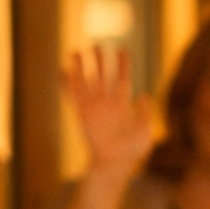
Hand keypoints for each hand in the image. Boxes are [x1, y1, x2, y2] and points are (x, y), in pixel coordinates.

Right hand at [63, 47, 154, 181]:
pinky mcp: (82, 113)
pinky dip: (68, 82)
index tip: (122, 49)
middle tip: (98, 44)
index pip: (122, 78)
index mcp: (122, 105)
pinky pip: (73, 94)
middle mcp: (107, 103)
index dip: (123, 64)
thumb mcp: (146, 131)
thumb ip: (145, 112)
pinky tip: (63, 69)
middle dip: (100, 60)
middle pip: (102, 75)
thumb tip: (144, 96)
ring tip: (76, 50)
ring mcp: (93, 107)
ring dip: (81, 66)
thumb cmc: (131, 152)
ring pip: (86, 80)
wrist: (113, 164)